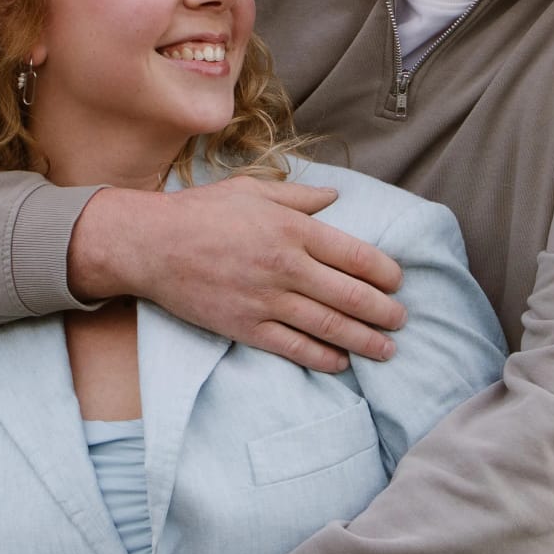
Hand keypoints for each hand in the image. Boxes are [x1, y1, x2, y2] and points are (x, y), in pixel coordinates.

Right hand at [69, 176, 406, 372]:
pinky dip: (322, 357)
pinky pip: (293, 347)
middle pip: (351, 296)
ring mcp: (266, 300)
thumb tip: (335, 197)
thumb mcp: (253, 190)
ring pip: (329, 326)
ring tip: (386, 350)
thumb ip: (298, 196)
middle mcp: (287, 266)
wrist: (151, 244)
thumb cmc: (201, 211)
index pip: (357, 256)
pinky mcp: (245, 326)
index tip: (398, 283)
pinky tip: (341, 362)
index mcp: (293, 229)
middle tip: (402, 320)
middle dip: (384, 312)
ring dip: (364, 340)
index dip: (385, 273)